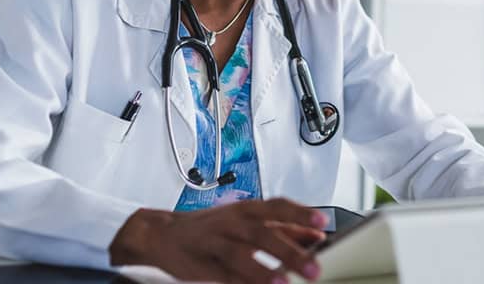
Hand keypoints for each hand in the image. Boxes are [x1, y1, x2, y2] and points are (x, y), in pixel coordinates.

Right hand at [109, 198, 327, 282]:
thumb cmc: (212, 227)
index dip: (300, 214)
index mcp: (246, 210)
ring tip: (283, 283)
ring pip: (240, 254)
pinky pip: (222, 275)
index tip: (322, 223)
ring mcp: (214, 243)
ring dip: (264, 269)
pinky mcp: (200, 265)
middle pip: (262, 232)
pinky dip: (240, 283)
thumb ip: (281, 228)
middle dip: (289, 250)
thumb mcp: (247, 221)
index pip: (277, 207)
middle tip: (313, 266)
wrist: (161, 233)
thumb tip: (315, 236)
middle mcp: (231, 223)